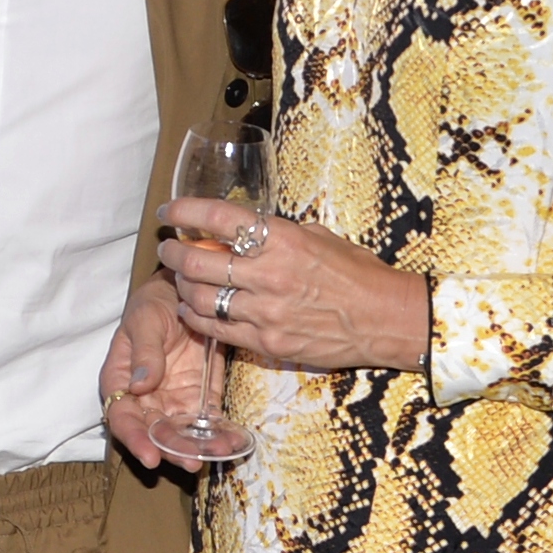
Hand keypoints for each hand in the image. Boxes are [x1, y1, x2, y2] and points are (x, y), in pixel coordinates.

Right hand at [99, 272, 211, 469]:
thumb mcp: (145, 320)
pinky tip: (232, 443)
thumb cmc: (153, 305)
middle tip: (192, 461)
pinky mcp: (199, 400)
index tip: (151, 457)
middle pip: (153, 433)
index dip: (134, 439)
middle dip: (172, 450)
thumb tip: (141, 386)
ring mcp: (173, 401)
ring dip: (197, 448)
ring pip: (181, 435)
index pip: (122, 418)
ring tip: (217, 453)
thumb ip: (144, 352)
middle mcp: (145, 399)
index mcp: (120, 381)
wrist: (183, 293)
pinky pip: (208, 424)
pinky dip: (219, 435)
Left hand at [155, 197, 428, 375]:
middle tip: (167, 247)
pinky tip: (190, 307)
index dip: (186, 210)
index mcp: (282, 239)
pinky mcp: (267, 343)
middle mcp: (269, 274)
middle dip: (173, 252)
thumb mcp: (317, 237)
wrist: (384, 318)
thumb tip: (242, 227)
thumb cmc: (356, 273)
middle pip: (199, 261)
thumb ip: (277, 233)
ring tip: (179, 277)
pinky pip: (216, 329)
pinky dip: (196, 316)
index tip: (169, 209)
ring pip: (201, 298)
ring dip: (181, 285)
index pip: (219, 218)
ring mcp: (266, 312)